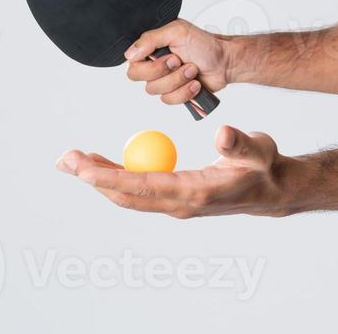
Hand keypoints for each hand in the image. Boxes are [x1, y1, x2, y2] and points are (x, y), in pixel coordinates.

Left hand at [55, 125, 299, 218]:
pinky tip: (100, 165)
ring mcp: (176, 203)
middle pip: (127, 195)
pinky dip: (116, 176)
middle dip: (93, 178)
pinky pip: (138, 190)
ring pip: (129, 195)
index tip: (83, 169)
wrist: (272, 190)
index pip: (144, 186)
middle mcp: (179, 203)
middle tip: (64, 160)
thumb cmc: (264, 166)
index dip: (111, 177)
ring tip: (72, 161)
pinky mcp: (175, 198)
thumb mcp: (258, 149)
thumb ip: (239, 143)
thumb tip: (221, 134)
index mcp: (195, 192)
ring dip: (99, 178)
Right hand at [123, 19, 230, 106]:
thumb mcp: (178, 31)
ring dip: (178, 80)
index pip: (132, 62)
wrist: (224, 62)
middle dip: (164, 72)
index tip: (170, 56)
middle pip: (138, 78)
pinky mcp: (173, 93)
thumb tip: (130, 53)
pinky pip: (168, 100)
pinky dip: (184, 92)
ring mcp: (163, 80)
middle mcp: (153, 64)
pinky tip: (195, 84)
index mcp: (151, 48)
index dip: (149, 64)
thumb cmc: (203, 44)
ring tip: (193, 70)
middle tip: (180, 62)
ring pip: (155, 90)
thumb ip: (151, 39)